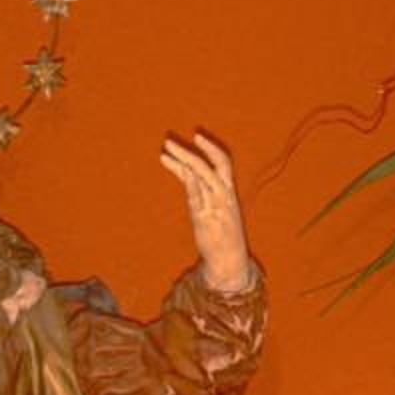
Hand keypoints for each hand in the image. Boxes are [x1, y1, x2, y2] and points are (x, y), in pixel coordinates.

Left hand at [161, 132, 251, 294]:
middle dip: (191, 151)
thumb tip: (191, 177)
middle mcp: (223, 196)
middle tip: (170, 141)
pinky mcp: (203, 216)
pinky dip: (182, 175)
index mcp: (229, 193)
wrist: (229, 259)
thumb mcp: (221, 210)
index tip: (197, 136)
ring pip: (198, 175)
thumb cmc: (224, 235)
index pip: (223, 163)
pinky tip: (168, 164)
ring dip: (181, 160)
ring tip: (165, 150)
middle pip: (208, 166)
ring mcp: (213, 205)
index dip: (211, 149)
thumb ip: (208, 193)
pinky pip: (193, 191)